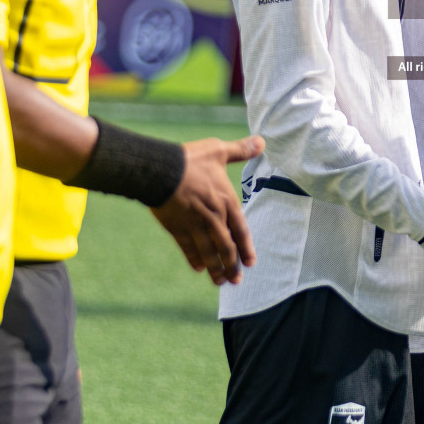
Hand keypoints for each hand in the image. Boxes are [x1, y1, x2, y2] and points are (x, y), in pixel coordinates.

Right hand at [150, 136, 264, 285]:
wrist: (161, 169)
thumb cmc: (191, 159)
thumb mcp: (219, 150)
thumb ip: (241, 150)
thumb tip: (262, 141)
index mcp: (226, 200)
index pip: (240, 230)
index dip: (245, 247)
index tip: (250, 263)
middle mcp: (214, 216)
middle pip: (226, 247)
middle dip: (232, 265)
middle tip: (236, 280)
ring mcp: (195, 224)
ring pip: (209, 252)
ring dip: (216, 268)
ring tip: (220, 282)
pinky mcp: (177, 228)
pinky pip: (188, 248)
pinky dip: (194, 259)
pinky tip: (199, 269)